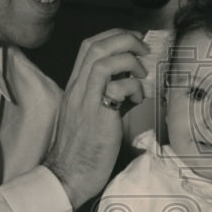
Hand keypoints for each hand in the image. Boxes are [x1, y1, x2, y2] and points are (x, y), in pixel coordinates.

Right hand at [43, 30, 148, 208]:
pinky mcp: (97, 116)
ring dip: (129, 59)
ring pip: (103, 59)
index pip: (89, 46)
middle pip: (95, 45)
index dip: (114, 36)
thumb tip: (133, 84)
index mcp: (75, 87)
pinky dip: (133, 87)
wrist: (68, 175)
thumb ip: (109, 96)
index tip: (133, 42)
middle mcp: (77, 89)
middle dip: (124, 39)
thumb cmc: (83, 150)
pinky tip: (138, 101)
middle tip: (143, 50)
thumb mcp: (93, 115)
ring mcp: (85, 101)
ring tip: (142, 74)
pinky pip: (116, 87)